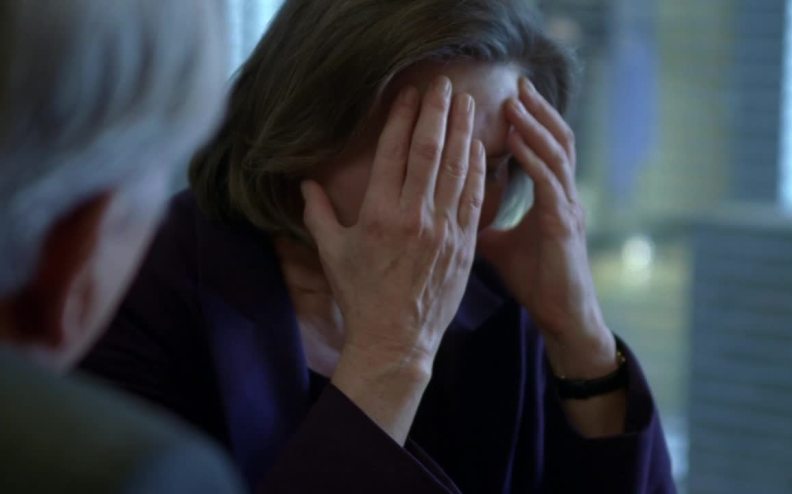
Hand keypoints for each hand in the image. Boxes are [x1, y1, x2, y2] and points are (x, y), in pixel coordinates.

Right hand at [301, 78, 485, 442]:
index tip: (410, 93)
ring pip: (458, 170)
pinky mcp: (464, 245)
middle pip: (430, 152)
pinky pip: (474, 198)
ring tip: (468, 104)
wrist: (396, 340)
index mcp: (380, 214)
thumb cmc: (360, 296)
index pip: (393, 153)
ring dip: (463, 132)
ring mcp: (444, 230)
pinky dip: (477, 169)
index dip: (402, 118)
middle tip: (445, 84)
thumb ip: (317, 214)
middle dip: (438, 113)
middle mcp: (415, 217)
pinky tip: (478, 147)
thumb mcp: (331, 253)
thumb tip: (304, 183)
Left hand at [477, 77, 615, 379]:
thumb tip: (450, 211)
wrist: (561, 315)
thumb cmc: (535, 280)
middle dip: (537, 110)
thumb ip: (481, 223)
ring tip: (515, 101)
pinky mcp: (564, 225)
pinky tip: (517, 142)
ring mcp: (568, 208)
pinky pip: (550, 183)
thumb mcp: (499, 245)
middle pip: (556, 140)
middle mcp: (564, 196)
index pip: (543, 148)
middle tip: (517, 84)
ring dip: (535, 125)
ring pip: (557, 154)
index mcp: (552, 197)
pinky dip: (534, 158)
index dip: (530, 122)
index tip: (508, 98)